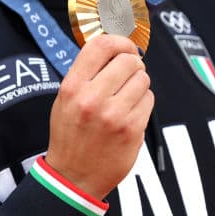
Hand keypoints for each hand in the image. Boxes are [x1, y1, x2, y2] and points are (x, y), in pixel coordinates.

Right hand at [44, 34, 152, 198]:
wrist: (74, 174)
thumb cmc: (70, 132)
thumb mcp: (65, 98)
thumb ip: (86, 72)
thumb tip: (113, 47)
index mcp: (72, 86)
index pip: (101, 46)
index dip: (119, 41)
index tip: (125, 47)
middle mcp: (92, 98)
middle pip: (128, 60)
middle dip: (132, 64)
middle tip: (128, 73)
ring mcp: (114, 115)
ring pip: (143, 79)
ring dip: (139, 83)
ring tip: (127, 95)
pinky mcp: (132, 130)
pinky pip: (149, 100)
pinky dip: (144, 101)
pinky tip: (131, 110)